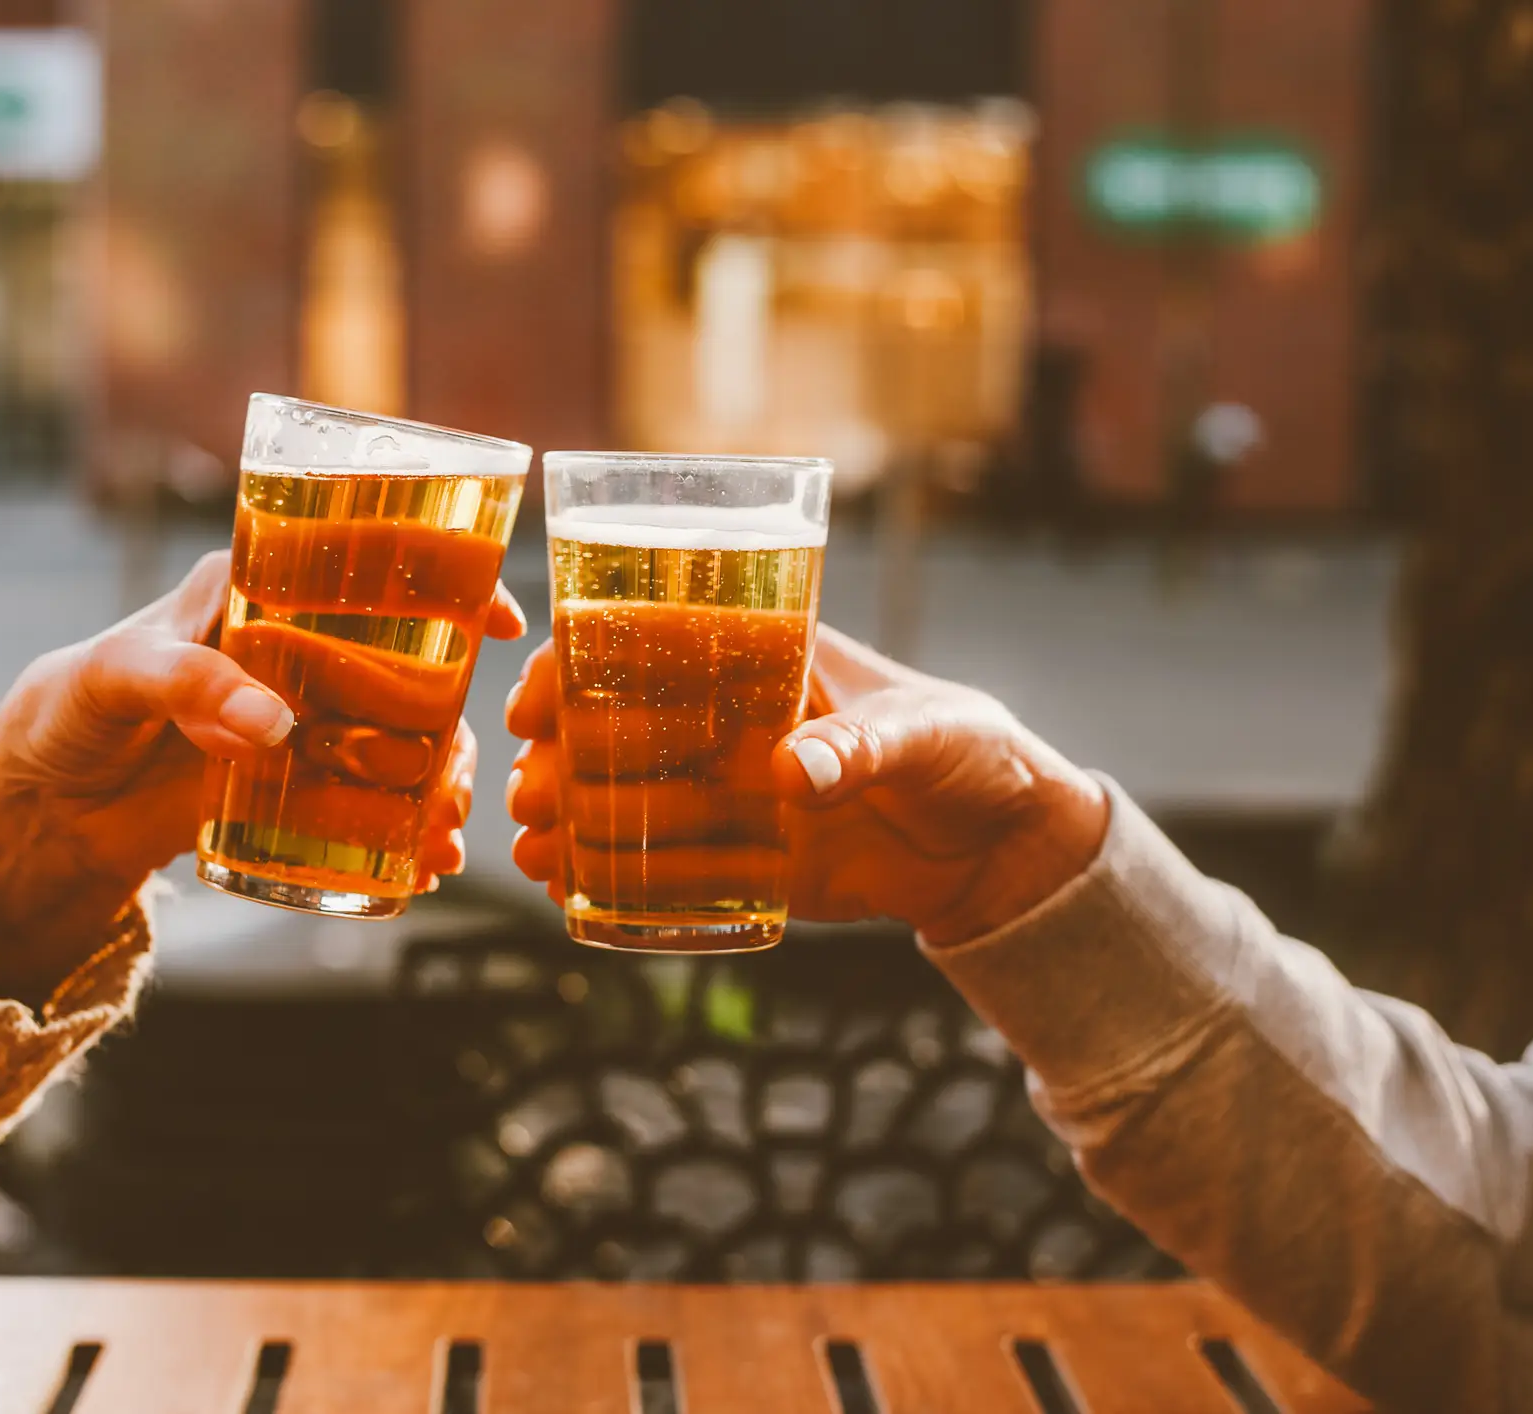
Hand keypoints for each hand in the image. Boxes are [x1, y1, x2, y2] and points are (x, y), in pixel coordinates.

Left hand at [0, 549, 526, 1006]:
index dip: (444, 580)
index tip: (498, 617)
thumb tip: (278, 723)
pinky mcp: (295, 780)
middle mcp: (294, 644)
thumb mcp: (115, 676)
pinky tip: (423, 865)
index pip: (365, 562)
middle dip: (454, 713)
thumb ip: (188, 685)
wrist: (41, 808)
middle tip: (462, 767)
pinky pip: (370, 799)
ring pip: (402, 736)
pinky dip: (406, 832)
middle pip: (407, 661)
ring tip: (444, 835)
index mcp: (257, 586)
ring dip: (440, 782)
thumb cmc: (67, 709)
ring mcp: (303, 715)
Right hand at [503, 623, 1107, 945]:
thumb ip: (861, 745)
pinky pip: (667, 866)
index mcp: (766, 655)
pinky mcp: (748, 858)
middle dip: (558, 758)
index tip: (535, 706)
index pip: (649, 638)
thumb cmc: (972, 752)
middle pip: (618, 725)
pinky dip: (615, 878)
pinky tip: (568, 893)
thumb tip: (787, 771)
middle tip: (528, 798)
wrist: (1004, 849)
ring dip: (570, 820)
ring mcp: (733, 790)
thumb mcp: (927, 732)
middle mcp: (733, 719)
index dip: (577, 663)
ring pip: (629, 797)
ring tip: (531, 854)